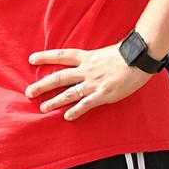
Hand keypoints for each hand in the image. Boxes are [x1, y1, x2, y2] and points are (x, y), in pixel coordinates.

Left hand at [25, 44, 152, 120]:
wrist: (139, 58)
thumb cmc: (125, 54)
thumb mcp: (103, 52)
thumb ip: (92, 59)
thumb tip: (84, 62)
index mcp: (86, 57)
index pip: (60, 55)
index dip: (45, 57)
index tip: (31, 59)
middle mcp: (86, 70)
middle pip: (59, 77)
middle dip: (42, 85)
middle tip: (29, 92)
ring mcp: (94, 83)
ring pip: (69, 93)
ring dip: (54, 101)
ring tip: (43, 108)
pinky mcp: (103, 94)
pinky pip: (86, 104)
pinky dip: (76, 111)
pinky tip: (66, 117)